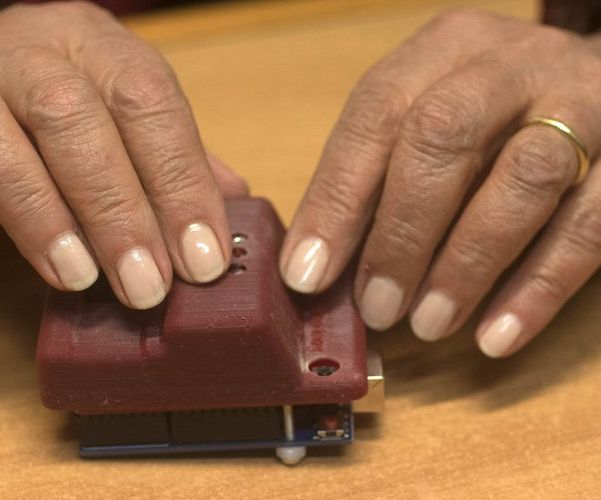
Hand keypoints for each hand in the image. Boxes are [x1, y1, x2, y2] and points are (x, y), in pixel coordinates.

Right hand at [0, 2, 246, 308]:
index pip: (151, 103)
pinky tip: (62, 266)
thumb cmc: (76, 95)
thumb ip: (175, 152)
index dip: (182, 183)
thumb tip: (235, 200)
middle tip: (152, 284)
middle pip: (81, 120)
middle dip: (124, 211)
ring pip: (23, 145)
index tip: (205, 256)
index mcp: (106, 50)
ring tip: (98, 280)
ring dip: (68, 223)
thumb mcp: (127, 111)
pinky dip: (29, 224)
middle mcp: (45, 53)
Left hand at [280, 9, 600, 356]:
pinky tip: (495, 336)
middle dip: (402, 233)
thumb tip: (321, 265)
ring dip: (465, 264)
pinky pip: (586, 228)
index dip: (337, 198)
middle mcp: (510, 66)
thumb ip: (377, 178)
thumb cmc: (490, 117)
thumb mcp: (427, 119)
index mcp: (443, 51)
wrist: (595, 83)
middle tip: (376, 306)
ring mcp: (579, 106)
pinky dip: (536, 289)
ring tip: (428, 324)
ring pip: (522, 180)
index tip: (307, 273)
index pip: (377, 115)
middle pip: (444, 137)